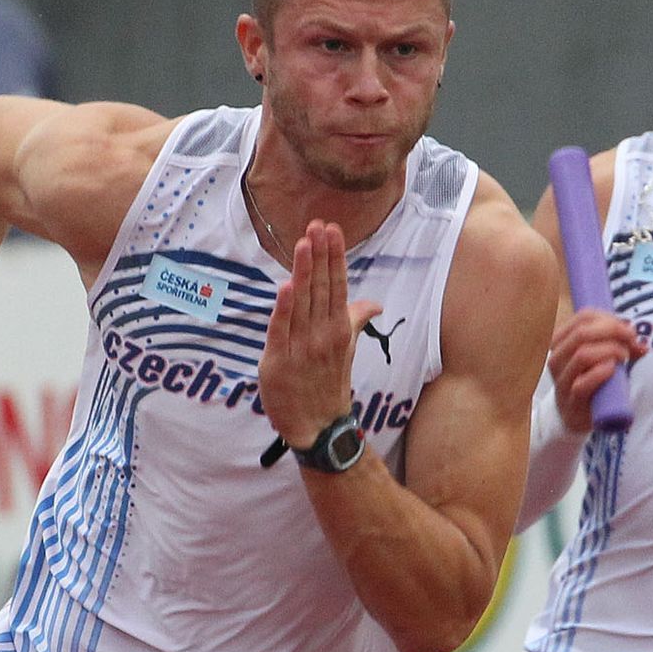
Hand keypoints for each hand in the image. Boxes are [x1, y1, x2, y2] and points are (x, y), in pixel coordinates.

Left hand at [257, 222, 381, 449]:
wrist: (317, 427)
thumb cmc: (327, 385)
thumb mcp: (345, 349)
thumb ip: (354, 321)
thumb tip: (374, 304)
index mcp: (338, 329)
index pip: (337, 286)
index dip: (333, 257)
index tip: (331, 229)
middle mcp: (323, 335)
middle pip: (322, 288)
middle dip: (320, 255)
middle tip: (318, 225)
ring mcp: (301, 348)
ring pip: (303, 303)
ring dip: (304, 272)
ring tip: (305, 242)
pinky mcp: (278, 361)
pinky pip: (281, 331)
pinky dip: (284, 309)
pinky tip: (287, 286)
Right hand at [547, 307, 646, 432]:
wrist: (575, 416)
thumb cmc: (589, 381)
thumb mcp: (599, 357)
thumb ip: (618, 346)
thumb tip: (641, 345)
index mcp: (560, 342)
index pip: (583, 318)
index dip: (609, 319)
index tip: (628, 330)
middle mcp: (556, 359)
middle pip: (582, 333)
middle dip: (612, 332)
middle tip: (631, 341)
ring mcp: (562, 381)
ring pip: (582, 355)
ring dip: (610, 351)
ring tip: (624, 357)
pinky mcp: (571, 401)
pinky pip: (582, 383)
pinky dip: (601, 373)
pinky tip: (613, 370)